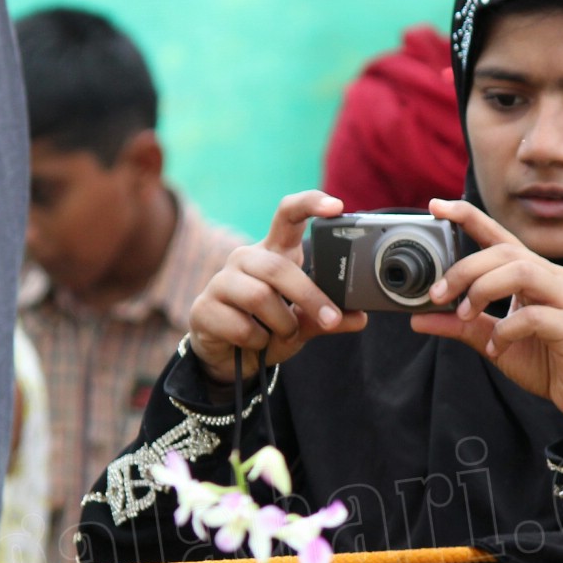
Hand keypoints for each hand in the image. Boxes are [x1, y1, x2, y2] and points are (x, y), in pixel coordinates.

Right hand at [187, 190, 367, 382]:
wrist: (230, 358)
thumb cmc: (268, 329)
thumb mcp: (303, 324)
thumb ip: (327, 319)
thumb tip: (359, 318)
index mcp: (273, 252)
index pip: (288, 215)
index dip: (310, 204)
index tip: (337, 207)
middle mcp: (245, 259)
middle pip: (278, 267)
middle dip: (309, 297)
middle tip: (330, 319)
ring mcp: (221, 281)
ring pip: (260, 296)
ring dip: (282, 324)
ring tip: (282, 334)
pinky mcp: (203, 308)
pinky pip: (241, 326)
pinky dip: (258, 342)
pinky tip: (254, 343)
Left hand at [409, 198, 562, 421]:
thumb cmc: (547, 361)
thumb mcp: (493, 341)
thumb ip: (460, 326)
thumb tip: (418, 319)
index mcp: (533, 274)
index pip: (499, 236)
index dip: (469, 217)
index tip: (436, 206)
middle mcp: (552, 277)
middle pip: (504, 251)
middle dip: (464, 268)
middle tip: (437, 294)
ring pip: (521, 271)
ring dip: (483, 289)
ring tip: (465, 315)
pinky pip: (534, 316)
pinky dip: (505, 331)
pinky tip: (494, 349)